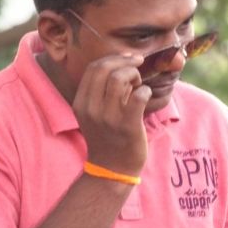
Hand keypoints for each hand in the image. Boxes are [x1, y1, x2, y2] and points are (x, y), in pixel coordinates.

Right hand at [73, 53, 151, 174]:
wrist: (111, 169)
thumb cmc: (107, 137)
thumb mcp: (93, 114)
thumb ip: (99, 91)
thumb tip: (120, 63)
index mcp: (81, 103)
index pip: (93, 68)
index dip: (113, 58)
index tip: (128, 59)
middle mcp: (91, 109)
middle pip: (105, 69)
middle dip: (125, 63)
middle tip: (137, 68)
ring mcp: (109, 117)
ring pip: (120, 78)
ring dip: (135, 76)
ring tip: (138, 86)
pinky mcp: (127, 125)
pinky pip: (139, 95)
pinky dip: (145, 90)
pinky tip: (145, 96)